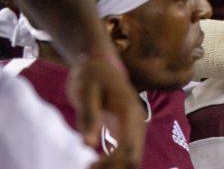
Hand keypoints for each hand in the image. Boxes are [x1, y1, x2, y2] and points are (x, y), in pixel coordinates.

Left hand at [67, 52, 144, 168]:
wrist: (100, 65)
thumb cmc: (91, 75)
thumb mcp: (86, 91)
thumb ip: (88, 116)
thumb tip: (88, 144)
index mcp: (129, 110)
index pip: (129, 147)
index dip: (112, 162)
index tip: (90, 165)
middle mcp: (136, 121)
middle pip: (133, 157)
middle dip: (113, 167)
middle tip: (88, 166)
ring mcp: (134, 127)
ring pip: (131, 158)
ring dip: (113, 166)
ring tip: (89, 165)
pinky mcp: (126, 130)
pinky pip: (125, 152)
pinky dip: (112, 162)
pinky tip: (93, 162)